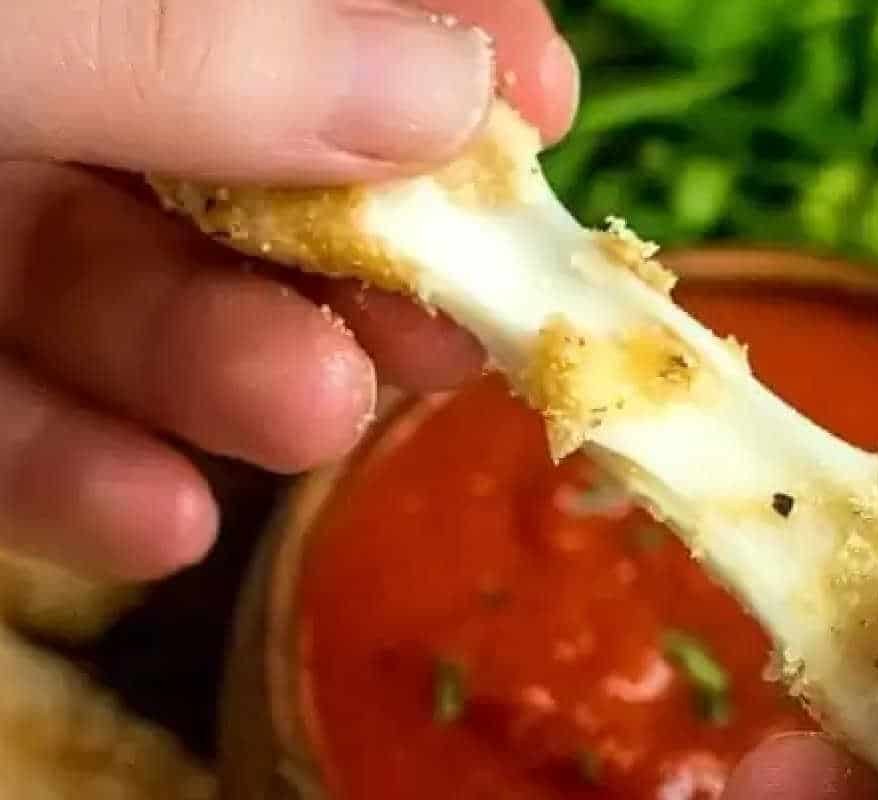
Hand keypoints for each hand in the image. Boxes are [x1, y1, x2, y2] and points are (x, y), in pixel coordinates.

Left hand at [0, 0, 577, 579]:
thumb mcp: (7, 22)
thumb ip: (194, 48)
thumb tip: (451, 92)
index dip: (433, 33)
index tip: (540, 107)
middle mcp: (39, 78)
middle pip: (241, 160)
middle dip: (359, 247)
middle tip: (456, 319)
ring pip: (124, 293)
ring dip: (236, 373)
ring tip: (310, 415)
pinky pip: (2, 415)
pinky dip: (79, 480)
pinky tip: (158, 525)